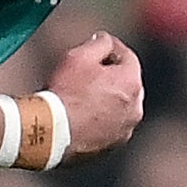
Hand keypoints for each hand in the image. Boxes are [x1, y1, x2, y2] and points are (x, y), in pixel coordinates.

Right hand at [48, 30, 144, 162]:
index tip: (95, 45)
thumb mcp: (79, 56)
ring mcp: (125, 129)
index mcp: (131, 83)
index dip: (110, 48)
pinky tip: (82, 115)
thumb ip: (99, 43)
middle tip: (87, 71)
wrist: (51, 134)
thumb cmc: (65, 93)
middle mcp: (135, 107)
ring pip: (120, 105)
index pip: (127, 56)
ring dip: (107, 98)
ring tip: (82, 96)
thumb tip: (106, 41)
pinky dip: (101, 118)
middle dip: (110, 75)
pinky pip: (111, 125)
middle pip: (126, 82)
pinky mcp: (113, 146)